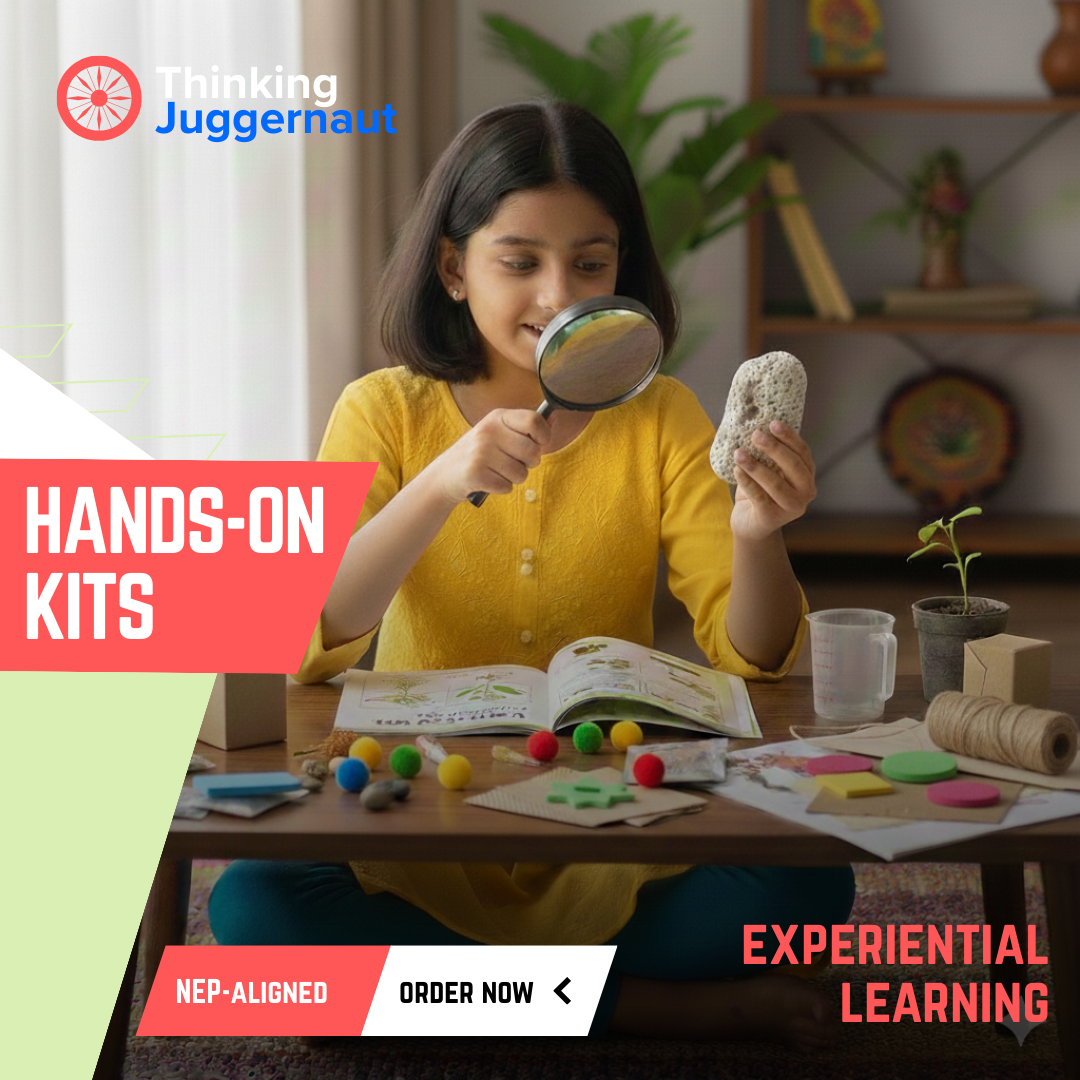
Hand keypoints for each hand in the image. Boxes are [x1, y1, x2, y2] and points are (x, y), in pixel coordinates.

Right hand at [430, 408, 551, 503]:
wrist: (445, 475)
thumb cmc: (479, 453)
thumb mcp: (499, 433)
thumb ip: (526, 428)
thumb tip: (555, 418)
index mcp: (497, 417)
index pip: (534, 420)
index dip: (544, 436)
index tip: (539, 444)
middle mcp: (488, 431)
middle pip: (532, 451)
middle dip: (529, 463)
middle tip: (514, 462)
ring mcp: (480, 452)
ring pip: (521, 473)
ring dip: (514, 478)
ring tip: (498, 472)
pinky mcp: (475, 473)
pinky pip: (507, 487)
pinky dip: (501, 488)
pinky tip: (488, 481)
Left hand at [729, 421, 815, 540]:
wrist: (750, 524)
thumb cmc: (760, 492)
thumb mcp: (768, 471)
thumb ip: (769, 455)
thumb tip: (756, 426)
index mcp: (807, 476)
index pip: (803, 453)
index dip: (789, 437)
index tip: (773, 423)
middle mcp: (806, 493)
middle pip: (793, 466)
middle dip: (774, 449)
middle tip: (756, 435)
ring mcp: (791, 508)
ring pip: (775, 483)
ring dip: (755, 466)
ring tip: (739, 453)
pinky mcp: (772, 518)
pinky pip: (759, 496)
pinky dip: (747, 482)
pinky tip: (737, 470)